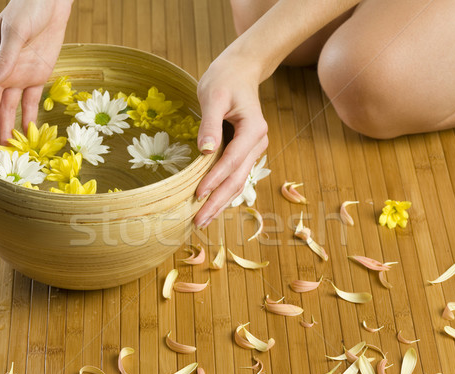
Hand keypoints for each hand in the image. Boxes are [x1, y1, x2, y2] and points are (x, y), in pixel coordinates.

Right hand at [0, 0, 72, 159]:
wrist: (50, 3)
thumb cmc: (28, 10)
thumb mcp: (16, 32)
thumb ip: (5, 59)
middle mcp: (1, 73)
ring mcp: (19, 76)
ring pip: (9, 109)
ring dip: (6, 130)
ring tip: (6, 151)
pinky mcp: (37, 76)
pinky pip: (30, 102)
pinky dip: (29, 118)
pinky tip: (27, 135)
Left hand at [194, 56, 268, 228]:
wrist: (240, 71)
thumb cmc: (225, 79)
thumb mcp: (214, 96)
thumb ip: (209, 123)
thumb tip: (205, 152)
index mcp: (253, 129)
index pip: (232, 161)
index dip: (214, 179)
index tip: (196, 194)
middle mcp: (258, 143)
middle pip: (237, 179)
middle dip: (217, 202)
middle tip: (198, 222)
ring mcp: (253, 150)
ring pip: (238, 183)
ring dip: (220, 203)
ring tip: (202, 221)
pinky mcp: (245, 153)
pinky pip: (235, 177)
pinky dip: (223, 193)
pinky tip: (210, 207)